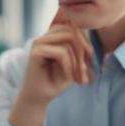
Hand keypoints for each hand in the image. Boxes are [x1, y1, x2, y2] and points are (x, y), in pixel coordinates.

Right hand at [9, 11, 93, 125]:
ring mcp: (38, 43)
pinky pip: (62, 52)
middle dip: (84, 48)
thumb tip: (83, 34)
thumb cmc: (55, 81)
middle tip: (85, 68)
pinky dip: (69, 65)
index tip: (88, 60)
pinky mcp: (36, 52)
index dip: (85, 41)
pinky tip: (68, 77)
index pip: (73, 27)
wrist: (39, 98)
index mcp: (51, 37)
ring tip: (77, 73)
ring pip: (69, 38)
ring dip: (77, 57)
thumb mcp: (73, 63)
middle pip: (72, 30)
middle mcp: (44, 37)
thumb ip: (78, 48)